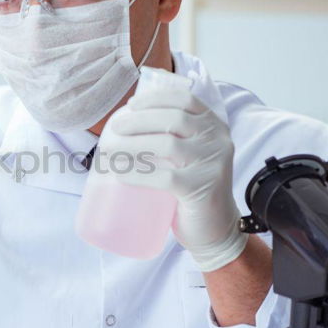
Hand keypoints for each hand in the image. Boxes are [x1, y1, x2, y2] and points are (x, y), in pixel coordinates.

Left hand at [101, 83, 247, 271]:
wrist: (215, 228)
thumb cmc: (193, 187)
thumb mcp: (191, 154)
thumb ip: (174, 136)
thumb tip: (126, 122)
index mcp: (214, 126)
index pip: (186, 100)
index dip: (156, 99)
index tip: (130, 105)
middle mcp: (217, 141)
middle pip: (173, 119)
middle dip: (138, 121)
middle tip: (114, 128)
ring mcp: (211, 165)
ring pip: (167, 145)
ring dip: (132, 145)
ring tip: (109, 151)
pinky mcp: (201, 189)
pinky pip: (164, 177)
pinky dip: (137, 174)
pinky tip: (120, 175)